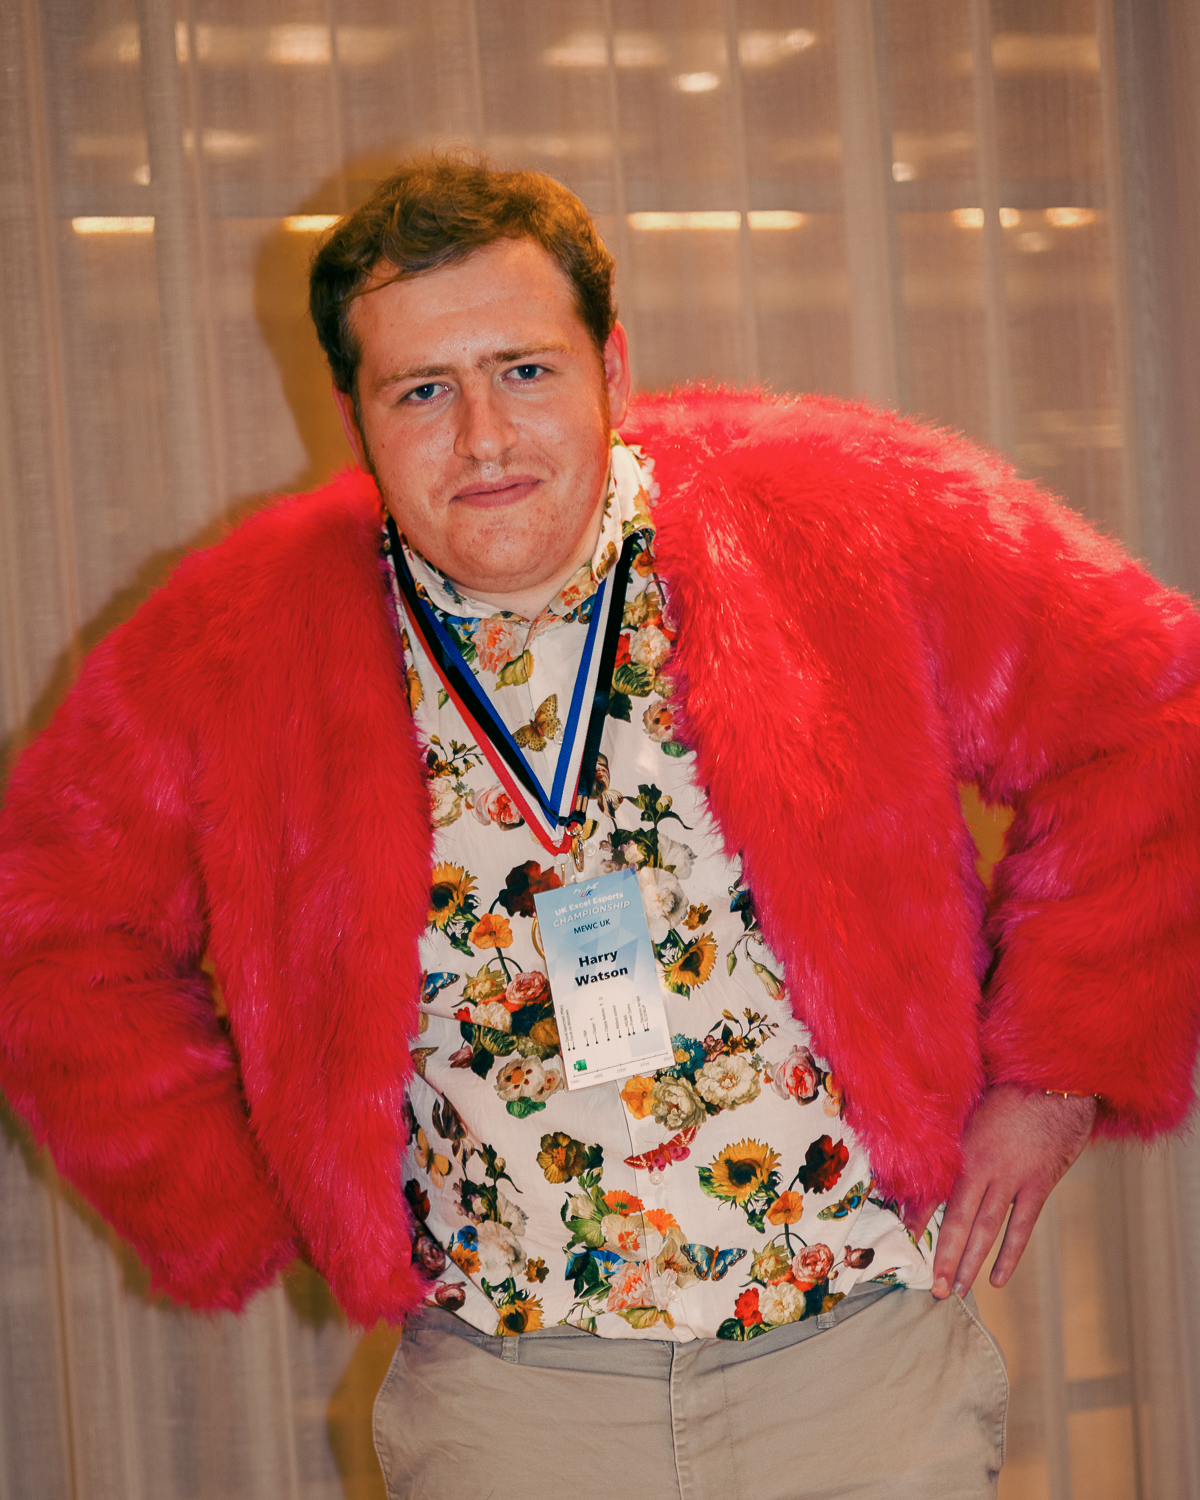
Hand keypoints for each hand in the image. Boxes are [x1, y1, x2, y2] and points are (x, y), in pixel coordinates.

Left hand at [916, 1083, 1095, 1298]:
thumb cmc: (1009, 1088)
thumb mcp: (971, 1106)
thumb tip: (926, 1152)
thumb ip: (951, 1132)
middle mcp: (984, 1168)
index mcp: (963, 1147)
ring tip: (956, 1290)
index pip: (934, 1190)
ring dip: (970, 1261)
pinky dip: (1009, 1254)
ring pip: (986, 1229)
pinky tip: (997, 1279)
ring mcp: (1013, 1179)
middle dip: (943, 1256)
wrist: (1057, 1083)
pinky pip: (1022, 1227)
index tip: (903, 1237)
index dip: (917, 1215)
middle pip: (958, 1220)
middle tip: (932, 1288)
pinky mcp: (1039, 1186)